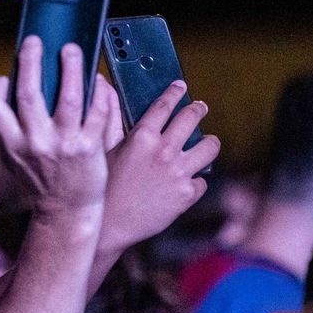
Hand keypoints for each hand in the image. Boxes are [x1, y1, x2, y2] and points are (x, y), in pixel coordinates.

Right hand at [0, 38, 115, 234]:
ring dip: (71, 66)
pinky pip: (96, 110)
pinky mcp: (89, 147)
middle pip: (30, 93)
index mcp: (13, 145)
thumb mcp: (15, 160)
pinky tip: (96, 80)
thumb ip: (10, 130)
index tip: (4, 76)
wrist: (67, 212)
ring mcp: (64, 145)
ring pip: (69, 95)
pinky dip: (98, 91)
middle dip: (31, 60)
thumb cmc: (41, 183)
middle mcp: (35, 144)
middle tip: (35, 41)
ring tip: (71, 50)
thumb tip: (12, 90)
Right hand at [102, 81, 219, 253]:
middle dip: (198, 109)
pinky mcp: (187, 194)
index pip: (165, 104)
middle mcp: (164, 151)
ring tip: (206, 144)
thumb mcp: (103, 149)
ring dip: (209, 143)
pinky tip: (187, 182)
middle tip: (199, 108)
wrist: (109, 227)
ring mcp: (178, 173)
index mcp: (142, 137)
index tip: (180, 87)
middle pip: (193, 117)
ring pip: (210, 146)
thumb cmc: (102, 188)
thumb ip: (110, 117)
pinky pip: (202, 180)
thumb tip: (102, 85)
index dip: (175, 92)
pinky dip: (196, 181)